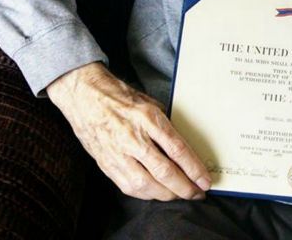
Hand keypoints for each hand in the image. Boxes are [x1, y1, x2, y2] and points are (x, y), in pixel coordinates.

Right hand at [46, 62, 211, 200]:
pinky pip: (129, 186)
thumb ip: (165, 125)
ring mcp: (118, 153)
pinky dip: (147, 194)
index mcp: (148, 118)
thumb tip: (182, 147)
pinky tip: (157, 193)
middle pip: (165, 171)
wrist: (86, 97)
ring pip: (147, 185)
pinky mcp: (106, 164)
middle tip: (198, 193)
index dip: (194, 168)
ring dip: (167, 194)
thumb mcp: (150, 103)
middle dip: (185, 187)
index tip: (205, 179)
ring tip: (180, 195)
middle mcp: (133, 138)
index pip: (177, 149)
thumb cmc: (120, 97)